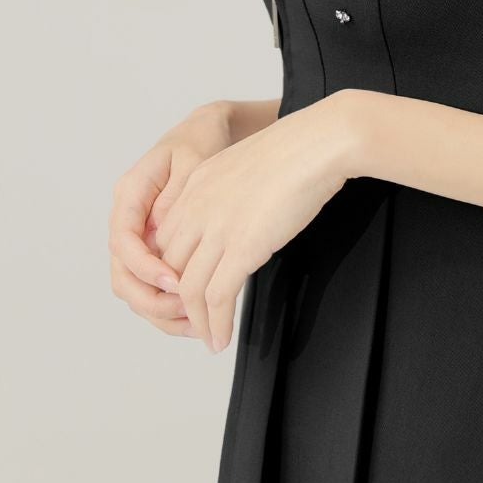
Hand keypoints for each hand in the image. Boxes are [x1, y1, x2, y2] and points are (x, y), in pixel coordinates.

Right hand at [108, 102, 236, 339]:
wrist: (207, 132)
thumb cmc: (200, 141)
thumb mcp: (193, 160)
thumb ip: (176, 197)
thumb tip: (164, 233)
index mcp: (130, 193)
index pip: (123, 240)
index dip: (144, 266)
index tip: (174, 282)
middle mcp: (127, 218)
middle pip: (122, 274)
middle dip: (151, 299)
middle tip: (187, 312)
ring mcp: (139, 236)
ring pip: (134, 288)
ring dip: (160, 311)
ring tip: (197, 323)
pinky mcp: (153, 249)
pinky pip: (152, 285)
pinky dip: (170, 306)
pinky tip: (196, 316)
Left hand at [154, 92, 358, 353]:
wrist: (317, 143)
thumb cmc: (297, 149)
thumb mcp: (246, 165)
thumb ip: (231, 191)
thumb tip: (240, 216)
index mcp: (196, 184)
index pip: (165, 239)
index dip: (173, 270)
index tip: (188, 288)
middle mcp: (197, 207)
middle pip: (170, 267)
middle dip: (178, 300)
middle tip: (195, 320)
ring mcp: (217, 228)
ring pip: (188, 290)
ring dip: (196, 322)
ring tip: (208, 339)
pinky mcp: (242, 248)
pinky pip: (216, 299)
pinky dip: (215, 325)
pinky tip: (222, 338)